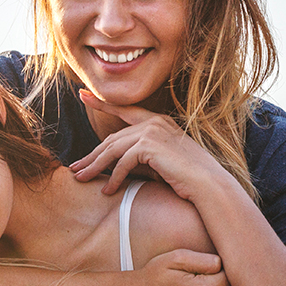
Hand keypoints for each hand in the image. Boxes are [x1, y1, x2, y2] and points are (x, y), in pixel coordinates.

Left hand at [70, 91, 229, 197]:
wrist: (210, 185)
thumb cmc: (190, 178)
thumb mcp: (163, 161)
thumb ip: (142, 156)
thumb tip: (116, 163)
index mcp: (159, 121)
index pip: (124, 110)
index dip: (102, 103)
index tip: (83, 94)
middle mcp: (154, 122)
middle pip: (112, 138)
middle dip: (92, 155)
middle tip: (75, 167)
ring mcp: (151, 132)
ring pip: (112, 149)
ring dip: (95, 166)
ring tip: (81, 179)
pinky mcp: (149, 146)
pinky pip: (122, 162)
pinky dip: (114, 178)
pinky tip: (108, 190)